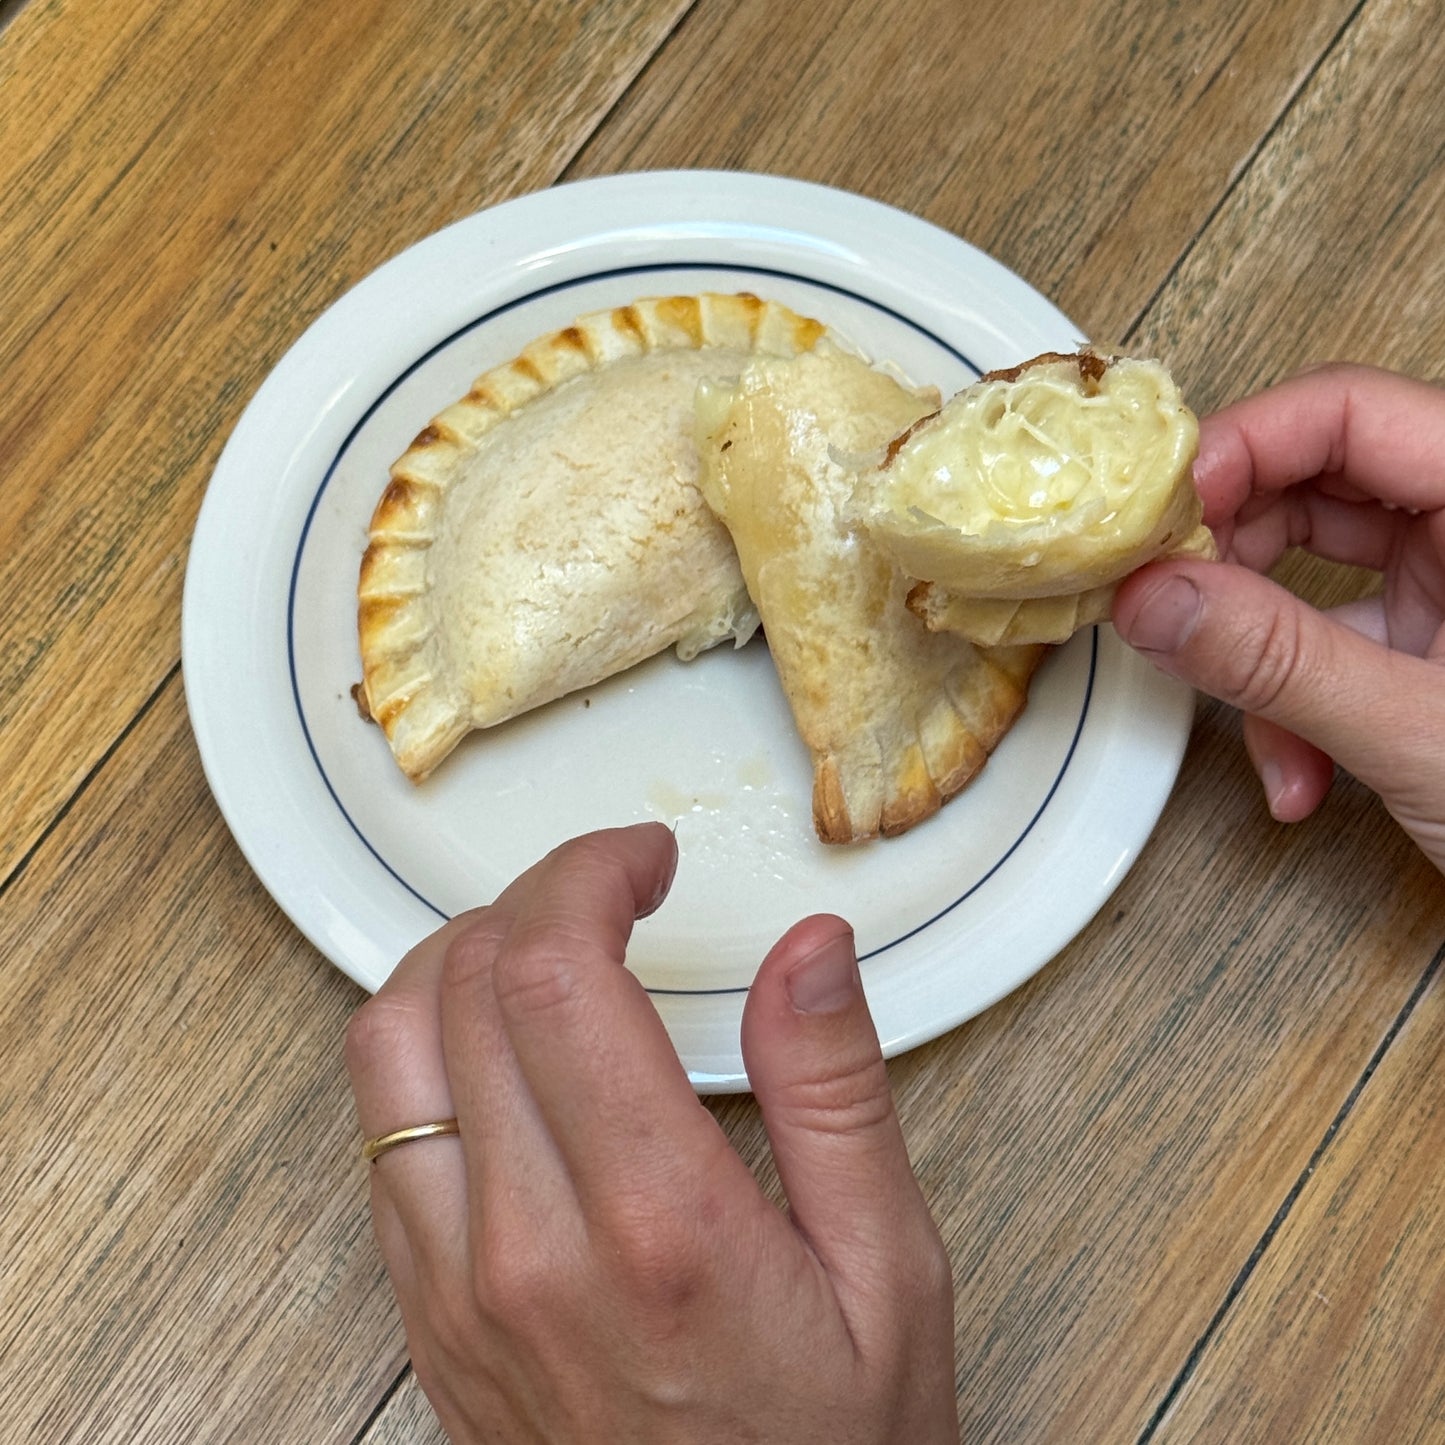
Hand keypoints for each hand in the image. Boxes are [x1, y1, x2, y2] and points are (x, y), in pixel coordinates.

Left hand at [345, 823, 956, 1443]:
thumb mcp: (890, 1274)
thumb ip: (836, 1092)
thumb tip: (811, 949)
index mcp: (657, 1224)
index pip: (552, 971)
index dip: (585, 871)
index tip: (639, 859)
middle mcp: (527, 1252)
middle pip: (461, 985)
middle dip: (533, 897)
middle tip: (608, 893)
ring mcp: (457, 1293)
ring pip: (387, 1051)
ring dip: (456, 961)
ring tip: (541, 950)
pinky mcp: (428, 1324)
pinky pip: (381, 1141)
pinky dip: (425, 1051)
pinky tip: (501, 1054)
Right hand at [1112, 363, 1444, 872]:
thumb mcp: (1422, 732)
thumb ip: (1281, 663)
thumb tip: (1159, 600)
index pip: (1350, 413)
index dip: (1243, 447)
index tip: (1161, 515)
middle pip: (1314, 485)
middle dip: (1231, 561)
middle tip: (1166, 606)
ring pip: (1310, 573)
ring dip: (1256, 654)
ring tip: (1246, 722)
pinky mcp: (1430, 645)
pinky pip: (1328, 644)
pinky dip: (1292, 705)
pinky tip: (1298, 771)